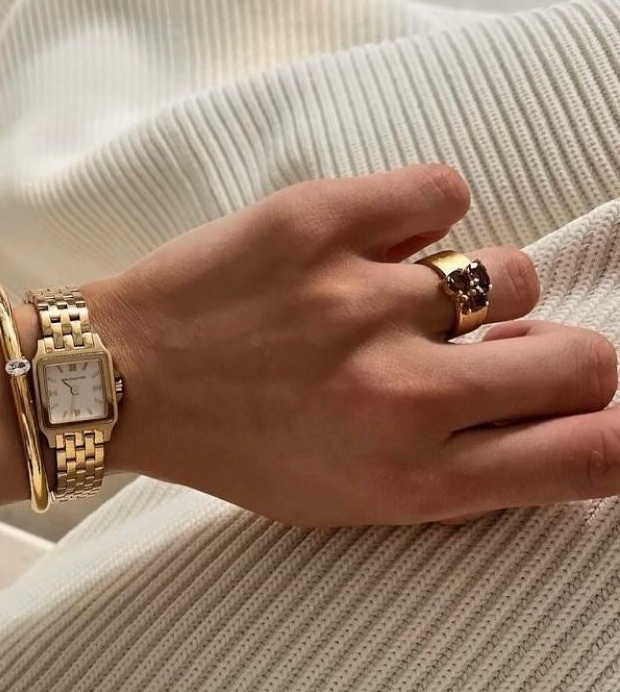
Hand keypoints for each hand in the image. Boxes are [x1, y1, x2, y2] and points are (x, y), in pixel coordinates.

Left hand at [85, 165, 618, 525]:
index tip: (585, 410)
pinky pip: (443, 190)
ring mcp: (360, 304)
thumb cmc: (235, 446)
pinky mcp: (319, 224)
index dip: (609, 428)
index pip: (590, 456)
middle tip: (508, 351)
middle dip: (566, 356)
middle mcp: (398, 397)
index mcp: (409, 480)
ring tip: (403, 298)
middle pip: (583, 361)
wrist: (120, 379)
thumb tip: (562, 418)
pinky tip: (375, 241)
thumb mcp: (346, 501)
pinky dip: (421, 212)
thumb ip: (457, 471)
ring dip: (474, 287)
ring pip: (510, 270)